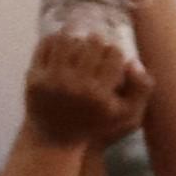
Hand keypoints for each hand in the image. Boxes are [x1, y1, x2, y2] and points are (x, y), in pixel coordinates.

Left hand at [21, 18, 150, 154]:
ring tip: (78, 39)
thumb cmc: (95, 125)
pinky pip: (46, 46)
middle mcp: (77, 87)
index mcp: (100, 94)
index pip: (114, 54)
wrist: (55, 139)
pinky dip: (54, 40)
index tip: (110, 57)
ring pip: (68, 39)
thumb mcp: (126, 116)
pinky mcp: (34, 79)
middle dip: (96, 42)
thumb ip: (141, 89)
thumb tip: (133, 61)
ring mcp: (53, 82)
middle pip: (93, 43)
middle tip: (95, 46)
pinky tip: (60, 44)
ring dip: (75, 35)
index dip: (114, 52)